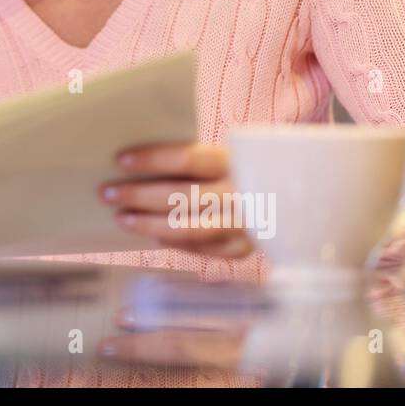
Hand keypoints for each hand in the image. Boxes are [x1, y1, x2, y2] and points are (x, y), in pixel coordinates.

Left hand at [98, 142, 254, 257]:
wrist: (298, 197)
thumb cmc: (243, 170)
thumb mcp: (226, 155)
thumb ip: (193, 159)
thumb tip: (136, 164)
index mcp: (235, 160)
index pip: (187, 159)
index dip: (152, 159)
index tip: (119, 160)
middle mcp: (241, 193)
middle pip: (181, 196)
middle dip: (138, 195)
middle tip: (106, 193)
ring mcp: (244, 225)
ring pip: (187, 229)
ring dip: (148, 224)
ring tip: (122, 218)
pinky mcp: (244, 249)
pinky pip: (201, 250)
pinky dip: (175, 243)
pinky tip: (153, 236)